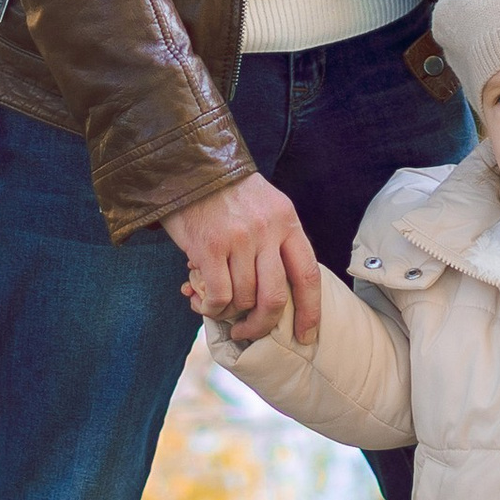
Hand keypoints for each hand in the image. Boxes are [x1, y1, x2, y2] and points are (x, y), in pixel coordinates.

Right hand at [167, 171, 321, 348]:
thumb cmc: (226, 191)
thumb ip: (276, 241)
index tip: (307, 335)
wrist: (188, 163)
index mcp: (286, 220)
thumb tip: (277, 293)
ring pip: (243, 299)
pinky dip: (210, 308)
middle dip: (263, 324)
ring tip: (217, 307)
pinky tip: (201, 302)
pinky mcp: (209, 247)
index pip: (308, 274)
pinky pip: (218, 295)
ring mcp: (238, 239)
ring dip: (229, 312)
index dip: (310, 311)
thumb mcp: (265, 205)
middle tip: (248, 332)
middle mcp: (267, 230)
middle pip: (275, 297)